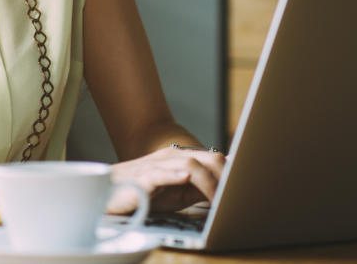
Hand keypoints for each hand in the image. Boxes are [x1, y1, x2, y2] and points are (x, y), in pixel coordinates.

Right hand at [107, 145, 225, 213]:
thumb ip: (199, 189)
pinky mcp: (142, 178)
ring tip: (218, 198)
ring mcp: (158, 165)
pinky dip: (174, 175)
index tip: (246, 184)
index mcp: (182, 160)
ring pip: (189, 164)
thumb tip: (224, 191)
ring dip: (207, 182)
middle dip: (224, 176)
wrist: (109, 193)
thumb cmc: (144, 194)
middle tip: (235, 196)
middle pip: (207, 158)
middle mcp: (172, 158)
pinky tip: (185, 178)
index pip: (213, 159)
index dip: (231, 171)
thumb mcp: (178, 194)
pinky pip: (160, 174)